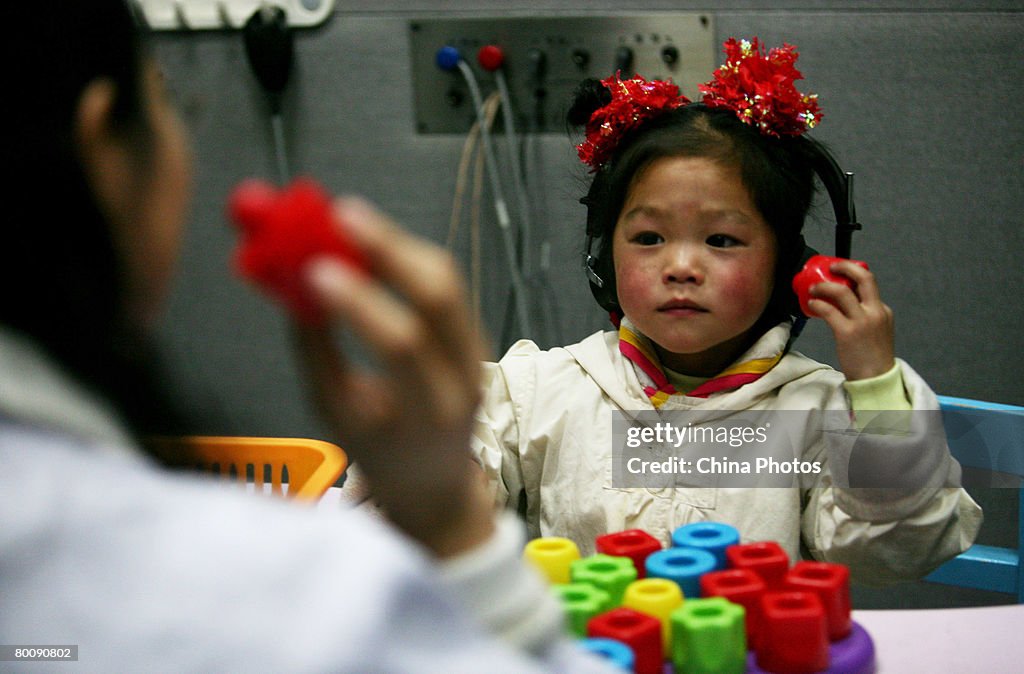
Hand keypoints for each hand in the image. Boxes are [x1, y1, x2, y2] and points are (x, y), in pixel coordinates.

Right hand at [292, 196, 492, 556]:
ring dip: (396, 242)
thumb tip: (291, 283)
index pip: (403, 349)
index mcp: (429, 416)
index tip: (316, 270)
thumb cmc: (379, 452)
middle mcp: (466, 379)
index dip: (360, 305)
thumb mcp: (337, 416)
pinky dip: (407, 255)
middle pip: (439, 299)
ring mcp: (479, 352)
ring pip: (446, 280)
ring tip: (347, 217)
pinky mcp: (476, 332)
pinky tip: (373, 239)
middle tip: (339, 215)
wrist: (436, 482)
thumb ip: (317, 353)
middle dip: (389, 249)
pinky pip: (445, 282)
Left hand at [806, 260, 894, 380]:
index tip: (839, 272)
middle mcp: (875, 312)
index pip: (869, 284)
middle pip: (864, 278)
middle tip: (831, 266)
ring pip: (842, 292)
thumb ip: (865, 316)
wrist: (876, 378)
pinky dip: (817, 304)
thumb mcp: (876, 330)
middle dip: (846, 266)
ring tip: (813, 288)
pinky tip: (811, 305)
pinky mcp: (847, 332)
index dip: (852, 274)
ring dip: (824, 286)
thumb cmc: (872, 357)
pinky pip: (828, 310)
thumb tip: (842, 306)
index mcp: (883, 310)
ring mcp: (862, 321)